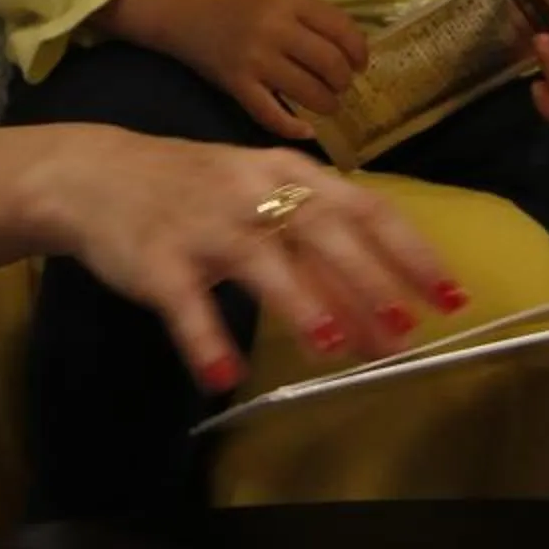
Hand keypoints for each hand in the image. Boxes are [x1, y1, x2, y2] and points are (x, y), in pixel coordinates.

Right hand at [25, 128, 464, 392]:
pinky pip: (185, 303)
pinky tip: (224, 375)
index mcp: (289, 172)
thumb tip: (387, 310)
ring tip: (330, 344)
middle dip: (367, 280)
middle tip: (404, 331)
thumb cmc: (200, 191)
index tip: (451, 296)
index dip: (411, 252)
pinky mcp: (158, 260)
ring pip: (260, 260)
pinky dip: (204, 339)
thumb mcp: (263, 199)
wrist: (97, 173)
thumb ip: (320, 251)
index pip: (365, 208)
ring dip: (297, 300)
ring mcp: (204, 224)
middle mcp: (253, 191)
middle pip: (321, 233)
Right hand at [113, 0, 367, 141]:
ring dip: (326, 104)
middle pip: (329, 63)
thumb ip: (312, 16)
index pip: (342, 29)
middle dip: (343, 81)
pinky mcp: (236, 85)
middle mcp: (275, 28)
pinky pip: (271, 115)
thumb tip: (352, 50)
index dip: (359, 51)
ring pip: (308, 92)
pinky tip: (306, 130)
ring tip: (327, 104)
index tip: (359, 64)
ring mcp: (254, 59)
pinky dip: (294, 128)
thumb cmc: (238, 2)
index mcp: (290, 0)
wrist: (184, 9)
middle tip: (341, 86)